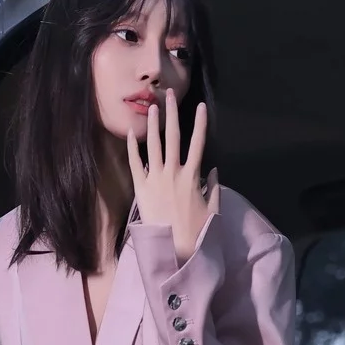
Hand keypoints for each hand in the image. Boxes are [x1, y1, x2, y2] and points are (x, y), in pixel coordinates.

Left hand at [126, 87, 220, 265]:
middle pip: (173, 137)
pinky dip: (132, 148)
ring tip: (151, 107)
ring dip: (153, 124)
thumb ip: (213, 188)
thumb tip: (213, 170)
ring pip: (154, 145)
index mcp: (191, 176)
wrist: (173, 249)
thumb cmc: (195, 232)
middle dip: (172, 114)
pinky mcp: (141, 189)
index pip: (198, 143)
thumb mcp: (212, 210)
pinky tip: (131, 134)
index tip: (201, 106)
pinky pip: (135, 164)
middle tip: (170, 95)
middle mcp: (173, 172)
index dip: (200, 123)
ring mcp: (155, 179)